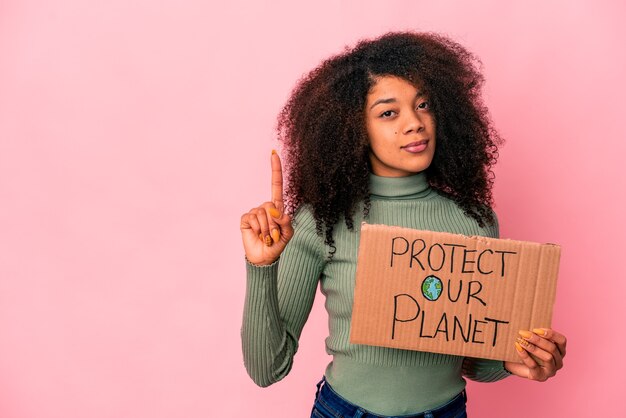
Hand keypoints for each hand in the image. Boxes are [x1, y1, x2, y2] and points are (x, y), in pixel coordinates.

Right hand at [240, 150, 293, 265]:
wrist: (264, 257)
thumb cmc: (277, 244)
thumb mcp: (288, 234)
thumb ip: (286, 222)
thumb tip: (275, 210)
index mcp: (277, 208)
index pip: (276, 185)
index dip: (275, 170)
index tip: (274, 153)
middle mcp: (265, 207)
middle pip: (271, 206)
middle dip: (274, 224)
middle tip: (273, 235)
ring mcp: (254, 212)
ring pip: (262, 214)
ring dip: (266, 229)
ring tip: (266, 237)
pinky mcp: (246, 219)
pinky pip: (252, 218)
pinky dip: (257, 229)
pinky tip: (257, 235)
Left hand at [504, 328, 566, 381]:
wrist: (514, 364)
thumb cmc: (526, 349)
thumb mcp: (532, 340)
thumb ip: (536, 332)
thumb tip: (531, 321)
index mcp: (560, 351)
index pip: (562, 340)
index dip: (551, 334)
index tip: (536, 329)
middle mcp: (558, 362)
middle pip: (552, 348)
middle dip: (538, 340)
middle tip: (524, 333)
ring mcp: (551, 371)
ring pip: (547, 358)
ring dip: (533, 348)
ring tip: (521, 340)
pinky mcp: (540, 377)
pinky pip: (534, 366)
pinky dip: (525, 356)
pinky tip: (518, 348)